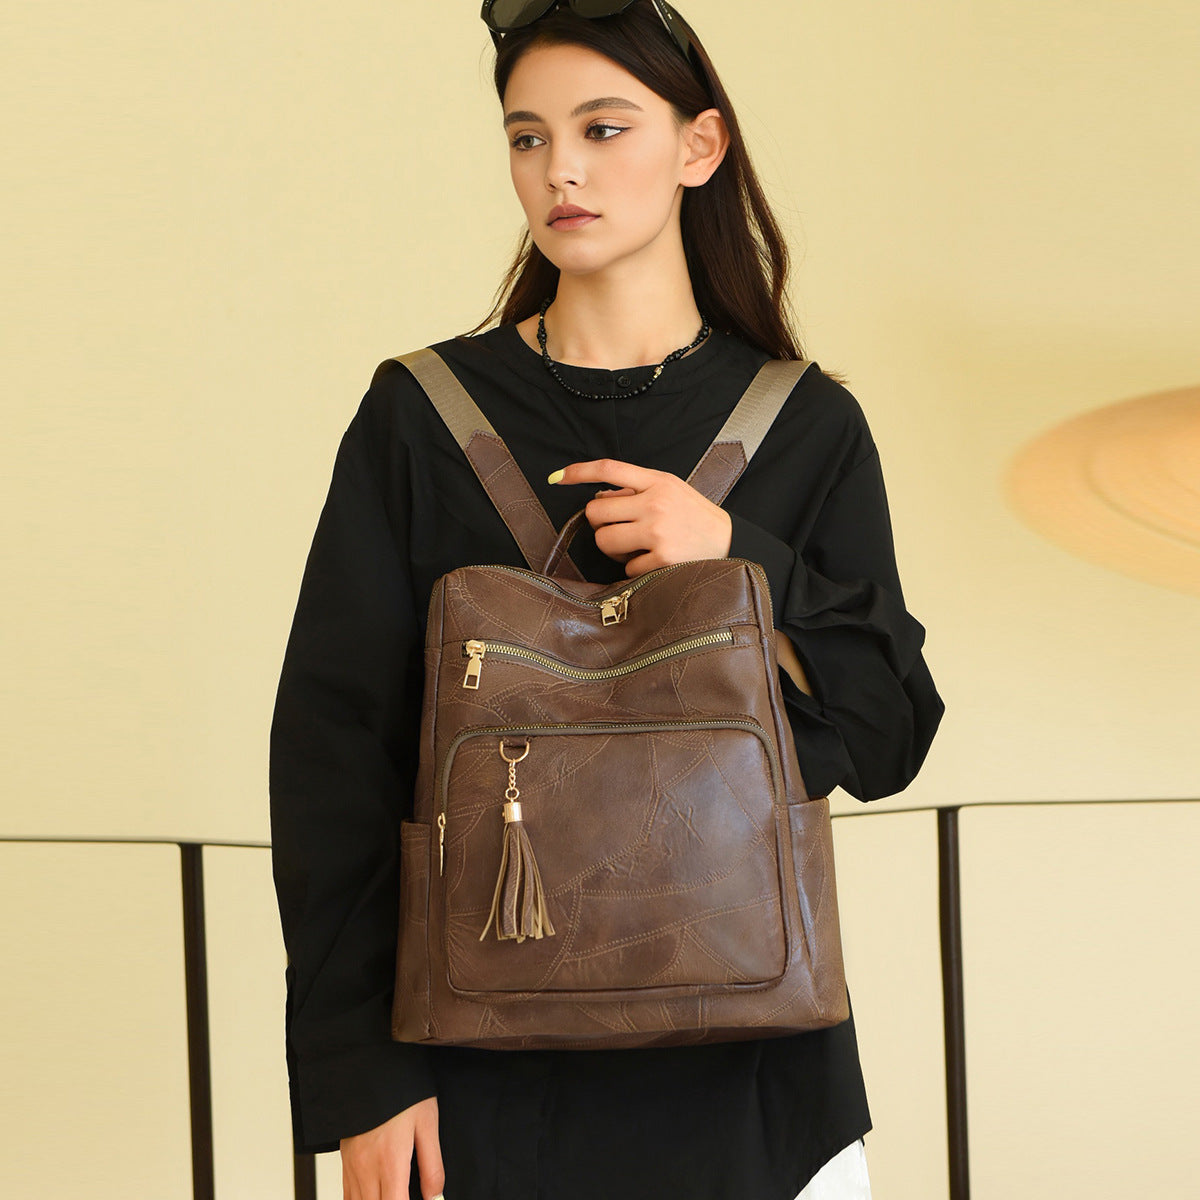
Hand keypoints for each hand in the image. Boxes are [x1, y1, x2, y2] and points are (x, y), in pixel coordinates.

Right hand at [341, 1095, 443, 1199]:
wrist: (373, 1069)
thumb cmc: (403, 1093)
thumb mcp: (427, 1124)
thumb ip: (432, 1166)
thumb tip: (435, 1197)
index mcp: (391, 1161)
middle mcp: (367, 1168)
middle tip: (407, 1191)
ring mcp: (352, 1167)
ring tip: (396, 1191)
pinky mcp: (345, 1162)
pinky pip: (348, 1195)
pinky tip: (378, 1193)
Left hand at [549, 458, 732, 576]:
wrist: (729, 541)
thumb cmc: (694, 515)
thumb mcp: (670, 489)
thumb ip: (636, 489)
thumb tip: (599, 497)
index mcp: (656, 481)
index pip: (609, 469)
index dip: (579, 471)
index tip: (558, 476)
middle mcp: (655, 504)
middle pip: (595, 512)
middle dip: (601, 523)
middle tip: (620, 527)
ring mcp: (658, 533)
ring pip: (604, 541)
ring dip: (614, 547)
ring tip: (636, 545)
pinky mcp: (661, 560)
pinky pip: (626, 567)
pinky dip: (635, 568)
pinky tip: (653, 560)